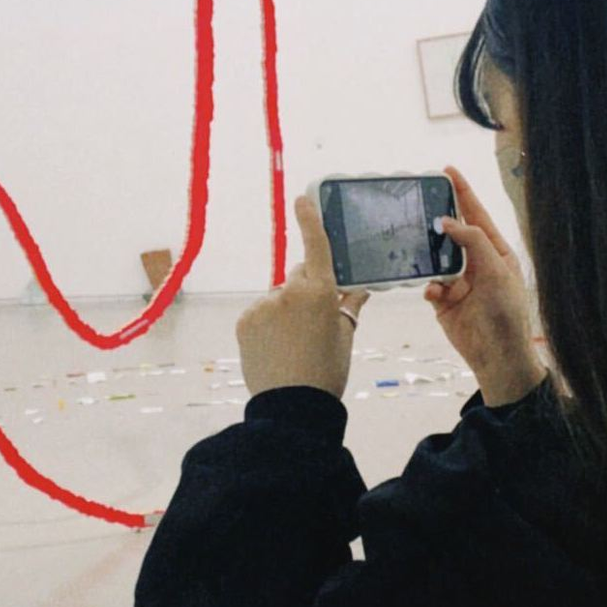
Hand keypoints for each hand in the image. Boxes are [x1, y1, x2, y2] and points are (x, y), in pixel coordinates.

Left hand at [236, 195, 370, 399]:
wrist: (291, 407)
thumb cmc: (327, 372)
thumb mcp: (345, 336)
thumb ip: (349, 305)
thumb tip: (360, 286)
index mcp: (320, 292)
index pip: (315, 247)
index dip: (309, 220)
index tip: (301, 198)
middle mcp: (289, 291)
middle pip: (298, 276)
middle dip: (306, 290)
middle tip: (314, 323)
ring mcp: (264, 305)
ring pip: (278, 297)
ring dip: (285, 310)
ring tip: (293, 344)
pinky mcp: (245, 320)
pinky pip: (260, 313)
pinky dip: (267, 323)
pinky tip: (276, 347)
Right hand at [424, 165, 544, 406]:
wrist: (497, 356)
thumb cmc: (506, 313)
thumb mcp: (496, 270)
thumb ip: (473, 241)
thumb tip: (448, 221)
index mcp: (494, 251)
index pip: (476, 215)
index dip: (462, 192)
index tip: (447, 171)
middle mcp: (476, 263)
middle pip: (452, 233)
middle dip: (437, 221)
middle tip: (420, 203)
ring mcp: (458, 281)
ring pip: (435, 258)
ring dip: (429, 256)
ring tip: (419, 246)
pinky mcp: (443, 301)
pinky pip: (429, 285)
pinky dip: (429, 286)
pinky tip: (434, 293)